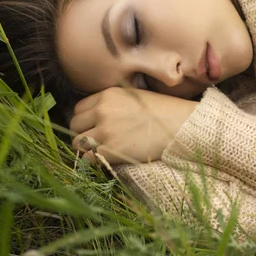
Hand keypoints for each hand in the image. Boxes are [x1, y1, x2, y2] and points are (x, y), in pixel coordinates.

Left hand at [69, 87, 197, 163]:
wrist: (180, 125)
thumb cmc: (164, 111)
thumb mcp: (135, 97)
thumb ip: (113, 103)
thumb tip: (96, 117)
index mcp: (108, 94)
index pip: (79, 108)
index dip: (85, 120)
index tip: (94, 127)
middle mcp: (103, 110)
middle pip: (74, 125)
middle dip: (83, 134)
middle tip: (97, 141)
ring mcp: (106, 130)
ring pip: (77, 142)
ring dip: (86, 148)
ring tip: (101, 151)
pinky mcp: (111, 149)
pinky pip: (87, 157)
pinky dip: (93, 160)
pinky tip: (106, 158)